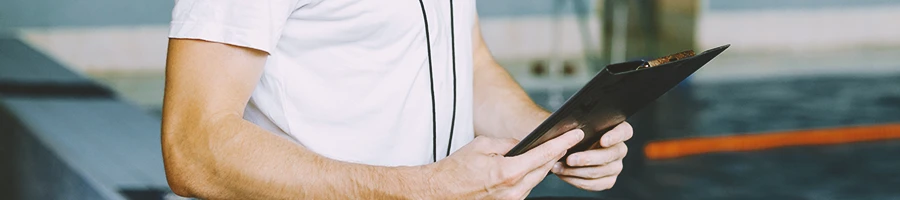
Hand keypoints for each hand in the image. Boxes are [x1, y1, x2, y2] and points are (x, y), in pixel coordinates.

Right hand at [427, 129, 584, 198]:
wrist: (440, 191)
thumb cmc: (456, 168)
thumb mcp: (482, 144)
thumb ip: (508, 143)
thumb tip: (524, 143)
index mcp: (509, 172)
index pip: (544, 155)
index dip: (562, 143)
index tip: (575, 135)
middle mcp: (514, 190)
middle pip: (545, 169)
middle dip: (557, 153)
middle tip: (569, 140)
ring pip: (537, 179)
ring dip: (545, 166)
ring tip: (553, 151)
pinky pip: (526, 187)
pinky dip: (532, 176)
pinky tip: (533, 166)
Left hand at [550, 122, 632, 190]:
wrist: (568, 153)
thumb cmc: (573, 137)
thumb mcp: (575, 128)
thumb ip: (577, 127)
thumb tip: (570, 130)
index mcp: (617, 131)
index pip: (625, 132)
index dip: (615, 136)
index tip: (603, 141)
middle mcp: (619, 149)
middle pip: (611, 154)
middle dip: (588, 158)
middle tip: (570, 159)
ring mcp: (616, 166)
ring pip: (601, 171)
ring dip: (577, 171)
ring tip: (560, 168)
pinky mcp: (608, 181)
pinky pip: (596, 184)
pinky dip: (578, 181)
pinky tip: (565, 175)